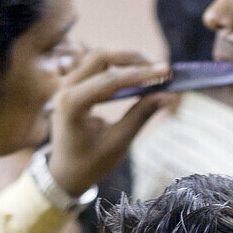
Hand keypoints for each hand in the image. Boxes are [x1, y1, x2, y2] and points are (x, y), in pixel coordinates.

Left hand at [47, 50, 170, 196]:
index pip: (109, 80)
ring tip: (152, 71)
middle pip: (101, 58)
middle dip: (133, 60)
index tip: (166, 71)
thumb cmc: (89, 164)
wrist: (65, 174)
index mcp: (71, 105)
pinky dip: (117, 68)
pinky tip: (136, 75)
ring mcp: (65, 86)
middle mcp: (64, 90)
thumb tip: (167, 95)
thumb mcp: (118, 143)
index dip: (140, 73)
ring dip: (125, 61)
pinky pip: (95, 69)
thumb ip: (140, 115)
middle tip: (161, 69)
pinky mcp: (72, 87)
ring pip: (98, 59)